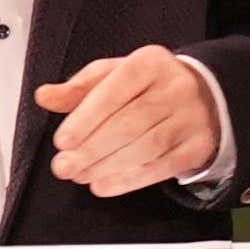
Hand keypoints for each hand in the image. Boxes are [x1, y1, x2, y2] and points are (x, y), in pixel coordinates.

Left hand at [36, 45, 224, 196]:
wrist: (205, 96)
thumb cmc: (149, 86)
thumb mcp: (114, 76)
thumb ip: (79, 88)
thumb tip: (45, 96)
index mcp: (150, 63)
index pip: (115, 90)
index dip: (87, 118)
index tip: (63, 140)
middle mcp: (176, 88)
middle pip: (130, 123)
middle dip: (91, 149)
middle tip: (64, 166)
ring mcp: (191, 118)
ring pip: (146, 147)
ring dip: (108, 166)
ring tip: (81, 176)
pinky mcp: (199, 145)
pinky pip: (163, 166)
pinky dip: (130, 180)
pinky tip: (105, 185)